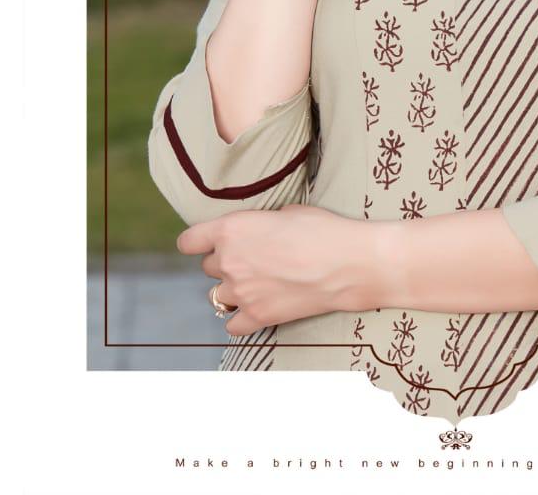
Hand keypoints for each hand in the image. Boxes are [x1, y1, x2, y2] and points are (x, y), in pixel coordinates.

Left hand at [176, 204, 376, 337]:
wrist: (348, 263)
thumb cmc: (322, 230)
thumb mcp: (286, 212)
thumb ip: (259, 224)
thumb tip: (258, 232)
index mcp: (232, 229)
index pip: (189, 241)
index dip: (197, 242)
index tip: (205, 243)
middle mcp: (229, 261)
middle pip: (208, 266)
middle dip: (226, 262)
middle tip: (254, 259)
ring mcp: (241, 292)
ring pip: (217, 295)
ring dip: (232, 289)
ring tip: (257, 284)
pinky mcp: (257, 316)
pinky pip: (231, 324)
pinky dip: (241, 318)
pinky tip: (257, 307)